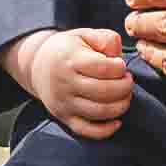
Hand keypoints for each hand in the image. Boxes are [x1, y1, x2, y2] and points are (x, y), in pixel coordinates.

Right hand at [8, 25, 138, 136]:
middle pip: (104, 91)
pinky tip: (117, 121)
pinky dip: (106, 130)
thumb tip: (117, 56)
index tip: (121, 66)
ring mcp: (64, 103)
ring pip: (99, 112)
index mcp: (70, 59)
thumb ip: (105, 39)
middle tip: (127, 81)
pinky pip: (87, 131)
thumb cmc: (68, 49)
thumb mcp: (84, 34)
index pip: (104, 68)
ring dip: (121, 106)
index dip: (120, 68)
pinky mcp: (65, 118)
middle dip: (125, 87)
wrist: (38, 66)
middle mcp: (65, 83)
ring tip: (124, 96)